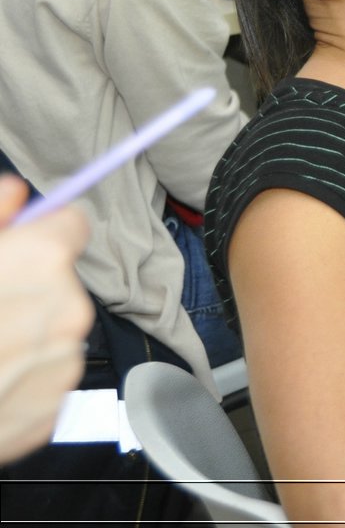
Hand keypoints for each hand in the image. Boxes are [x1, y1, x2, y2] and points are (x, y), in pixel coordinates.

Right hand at [0, 174, 92, 462]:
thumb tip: (15, 191)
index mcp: (43, 262)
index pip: (72, 224)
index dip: (42, 231)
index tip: (19, 242)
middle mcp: (68, 310)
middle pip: (58, 282)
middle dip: (25, 286)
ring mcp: (64, 364)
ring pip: (50, 330)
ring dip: (21, 332)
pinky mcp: (53, 410)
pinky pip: (42, 376)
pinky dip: (17, 376)